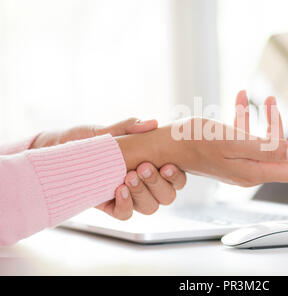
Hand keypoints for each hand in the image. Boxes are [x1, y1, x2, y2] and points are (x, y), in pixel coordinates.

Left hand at [31, 118, 186, 219]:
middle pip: (167, 196)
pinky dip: (126, 204)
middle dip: (158, 183)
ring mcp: (129, 196)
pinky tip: (119, 190)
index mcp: (153, 165)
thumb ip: (130, 127)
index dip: (176, 177)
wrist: (60, 151)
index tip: (167, 165)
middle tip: (143, 167)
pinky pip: (126, 214)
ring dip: (143, 193)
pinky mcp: (111, 205)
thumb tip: (153, 123)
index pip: (176, 179)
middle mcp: (145, 184)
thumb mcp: (110, 131)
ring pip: (150, 207)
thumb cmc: (90, 139)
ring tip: (128, 177)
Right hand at [116, 92, 287, 186]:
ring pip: (268, 142)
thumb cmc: (194, 141)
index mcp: (255, 171)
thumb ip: (266, 149)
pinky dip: (248, 117)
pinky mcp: (230, 151)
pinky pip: (247, 135)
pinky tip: (243, 97)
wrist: (166, 143)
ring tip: (268, 99)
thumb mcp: (232, 141)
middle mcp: (251, 169)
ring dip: (271, 120)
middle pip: (286, 154)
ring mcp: (241, 161)